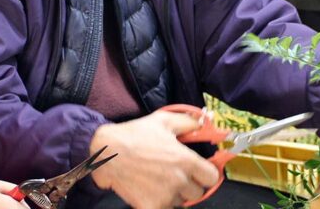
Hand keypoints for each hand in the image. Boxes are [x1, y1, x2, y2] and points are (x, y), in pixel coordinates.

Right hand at [89, 110, 219, 208]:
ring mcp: (165, 196)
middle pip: (196, 192)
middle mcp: (179, 180)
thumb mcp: (163, 120)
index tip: (200, 171)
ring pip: (179, 202)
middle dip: (189, 184)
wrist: (107, 153)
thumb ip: (189, 122)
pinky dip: (159, 204)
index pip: (212, 178)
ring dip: (173, 194)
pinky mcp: (150, 207)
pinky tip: (150, 193)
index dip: (207, 174)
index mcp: (186, 160)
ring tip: (158, 181)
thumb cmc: (135, 134)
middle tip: (174, 174)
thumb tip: (205, 123)